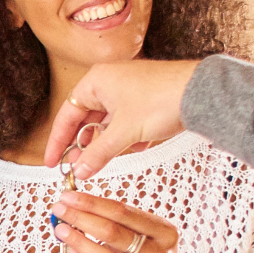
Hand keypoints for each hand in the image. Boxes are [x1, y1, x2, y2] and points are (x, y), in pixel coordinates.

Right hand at [43, 60, 200, 176]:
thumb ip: (97, 153)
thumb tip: (80, 170)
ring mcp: (128, 90)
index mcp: (96, 81)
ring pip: (107, 123)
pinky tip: (131, 149)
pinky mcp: (145, 100)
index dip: (58, 142)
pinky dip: (125, 137)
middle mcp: (109, 82)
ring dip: (104, 144)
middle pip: (86, 119)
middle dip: (82, 146)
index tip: (52, 163)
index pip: (66, 115)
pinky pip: (126, 122)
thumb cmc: (162, 99)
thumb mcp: (124, 133)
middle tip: (76, 168)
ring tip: (100, 164)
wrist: (201, 92)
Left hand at [52, 192, 180, 252]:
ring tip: (62, 231)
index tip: (69, 197)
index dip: (92, 203)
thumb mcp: (141, 231)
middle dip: (81, 219)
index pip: (122, 212)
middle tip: (60, 210)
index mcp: (164, 232)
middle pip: (114, 233)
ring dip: (80, 242)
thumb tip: (75, 205)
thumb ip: (114, 219)